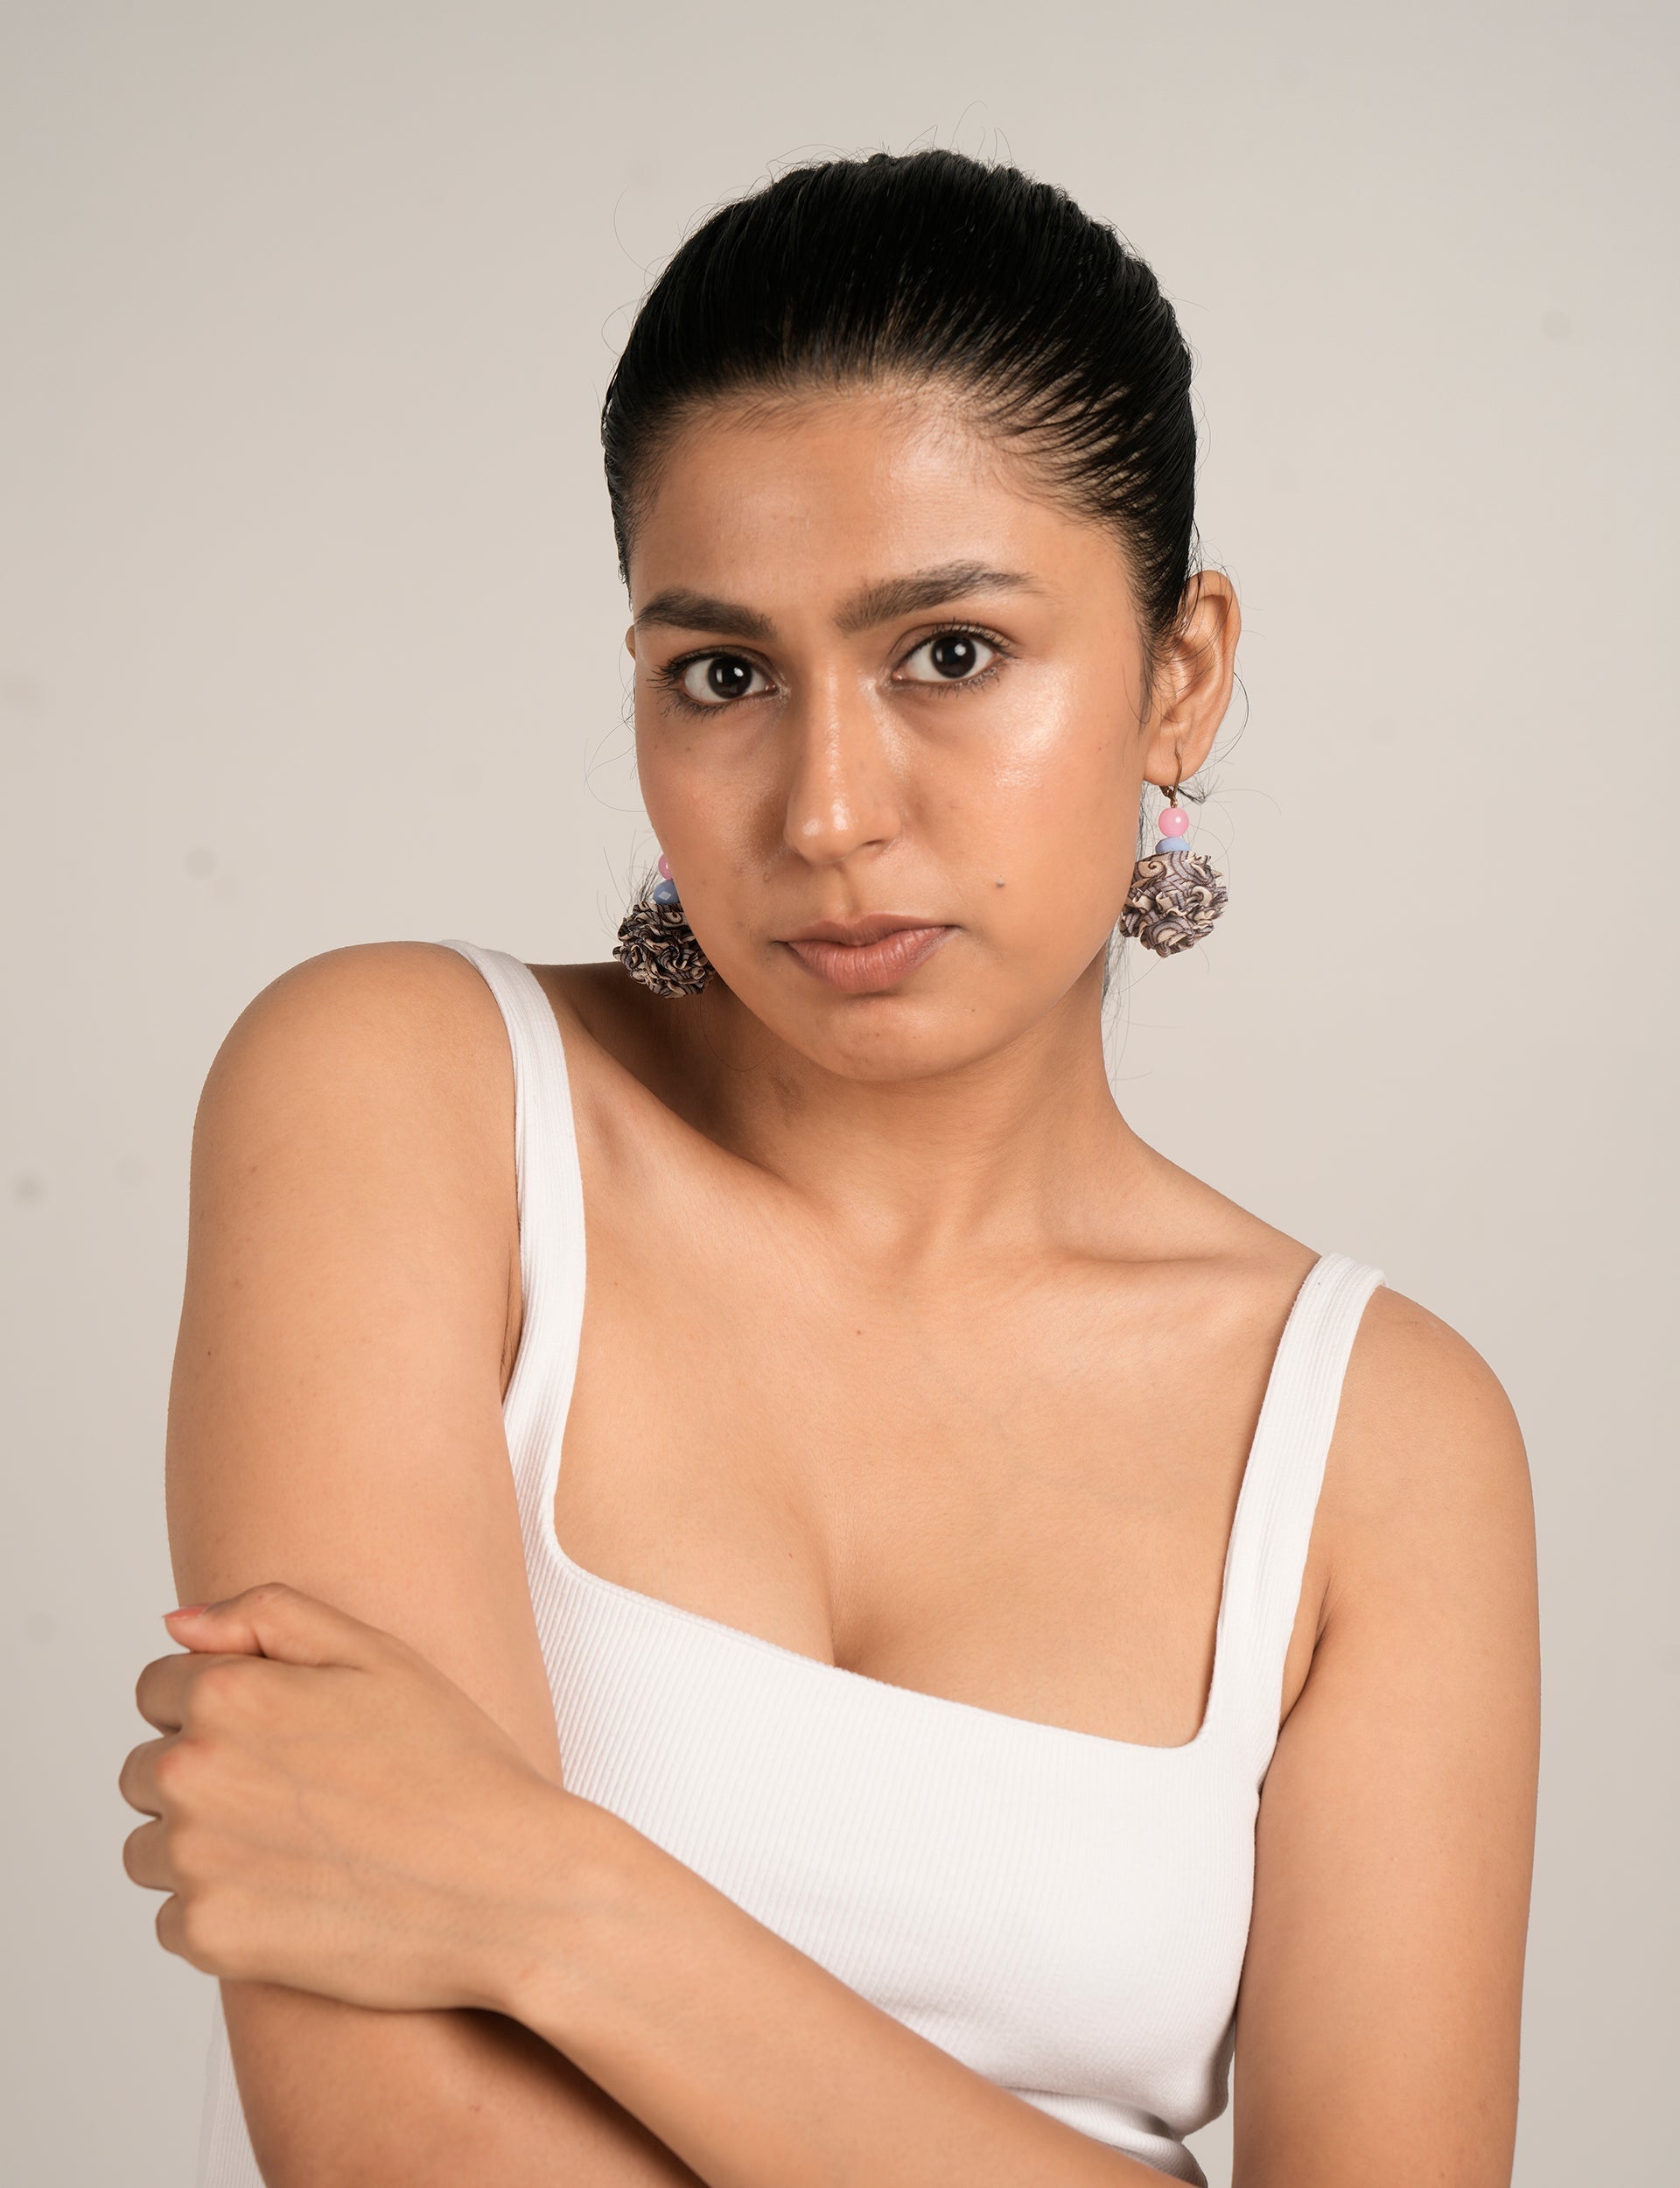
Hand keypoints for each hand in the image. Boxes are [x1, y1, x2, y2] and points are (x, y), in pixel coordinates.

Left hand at [119, 1581, 566, 2013]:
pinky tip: (296, 1896)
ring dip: (201, 1847)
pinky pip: (175, 1920)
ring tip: (297, 1847)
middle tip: (298, 1795)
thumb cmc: (453, 1762)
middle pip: (144, 1771)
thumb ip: (267, 1615)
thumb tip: (175, 1625)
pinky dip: (222, 1912)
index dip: (221, 1705)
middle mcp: (189, 1774)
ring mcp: (193, 1861)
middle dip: (204, 1776)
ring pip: (151, 1848)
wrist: (506, 1887)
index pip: (157, 1689)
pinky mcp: (208, 1937)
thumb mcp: (376, 1654)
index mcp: (225, 1694)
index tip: (281, 1734)